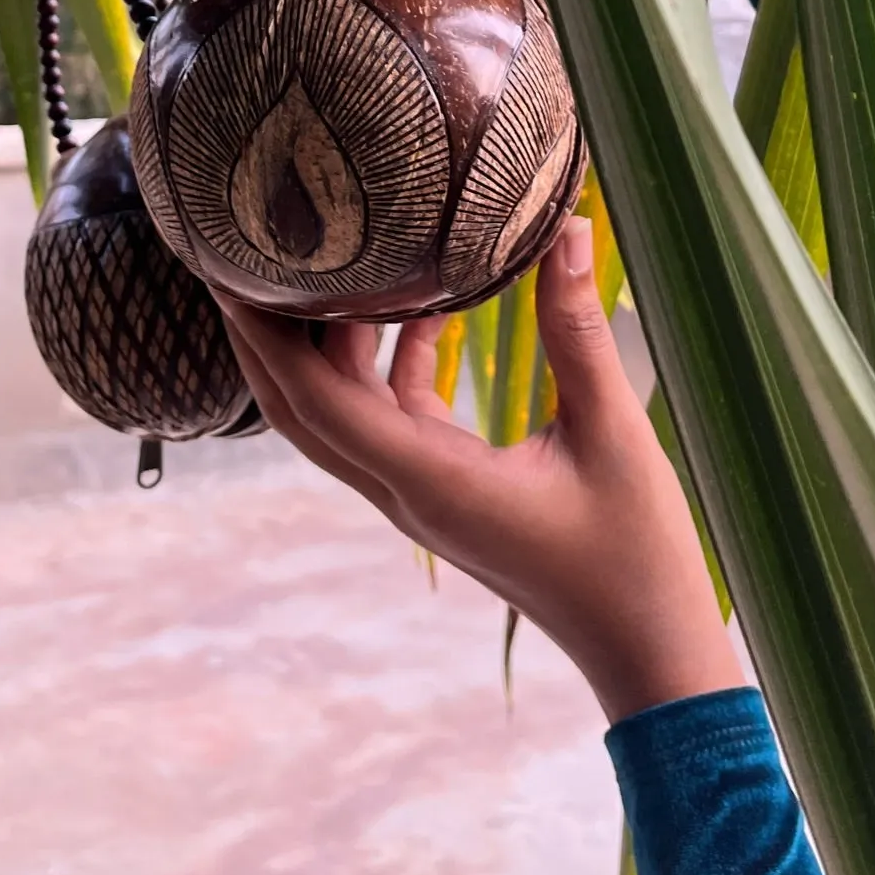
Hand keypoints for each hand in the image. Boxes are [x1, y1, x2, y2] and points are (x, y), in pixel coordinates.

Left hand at [215, 217, 742, 725]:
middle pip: (303, 411)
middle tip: (240, 258)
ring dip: (323, 348)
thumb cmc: (634, 554)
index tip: (228, 276)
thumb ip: (578, 331)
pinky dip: (388, 366)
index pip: (318, 404)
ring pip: (342, 416)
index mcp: (429, 481)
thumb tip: (564, 228)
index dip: (266, 339)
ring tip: (320, 266)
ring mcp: (422, 496)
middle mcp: (407, 490)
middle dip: (263, 339)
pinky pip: (392, 422)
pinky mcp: (447, 492)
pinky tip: (419, 313)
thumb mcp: (611, 431)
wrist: (646, 647)